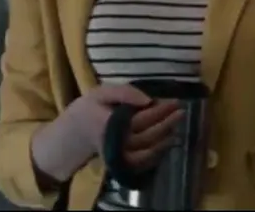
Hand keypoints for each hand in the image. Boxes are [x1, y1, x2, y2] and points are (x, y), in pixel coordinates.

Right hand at [33, 84, 182, 180]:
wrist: (71, 136)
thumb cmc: (88, 110)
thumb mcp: (100, 93)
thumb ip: (124, 92)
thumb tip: (148, 99)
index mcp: (108, 123)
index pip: (140, 118)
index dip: (160, 111)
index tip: (174, 102)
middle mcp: (114, 142)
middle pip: (147, 136)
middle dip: (167, 123)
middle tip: (182, 112)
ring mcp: (117, 155)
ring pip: (146, 152)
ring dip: (165, 139)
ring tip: (177, 125)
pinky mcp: (120, 163)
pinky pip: (141, 163)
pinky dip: (156, 155)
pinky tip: (167, 142)